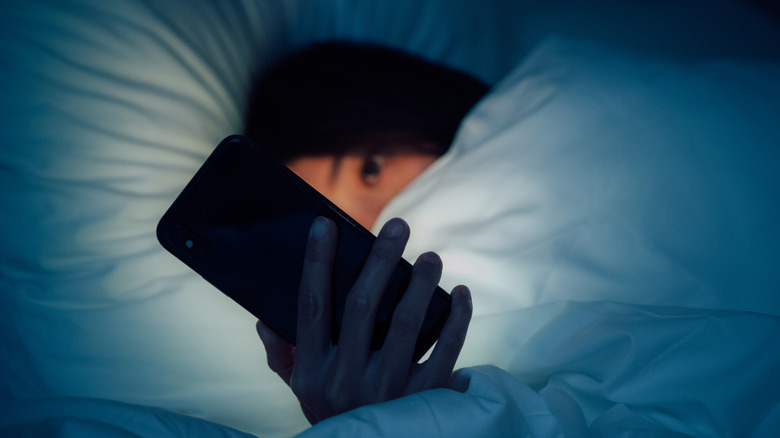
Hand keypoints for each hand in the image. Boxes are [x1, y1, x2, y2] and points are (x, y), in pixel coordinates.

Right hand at [256, 216, 471, 423]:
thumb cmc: (337, 415)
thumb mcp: (303, 392)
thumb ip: (284, 357)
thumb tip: (267, 319)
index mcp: (313, 371)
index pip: (311, 306)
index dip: (317, 262)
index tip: (325, 224)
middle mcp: (346, 380)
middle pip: (361, 306)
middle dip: (380, 259)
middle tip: (399, 225)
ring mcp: (386, 391)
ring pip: (407, 324)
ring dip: (421, 284)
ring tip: (431, 258)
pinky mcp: (423, 399)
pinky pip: (446, 350)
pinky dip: (458, 318)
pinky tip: (461, 293)